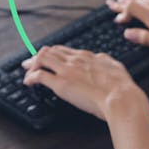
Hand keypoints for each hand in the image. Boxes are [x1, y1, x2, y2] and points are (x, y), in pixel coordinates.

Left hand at [21, 45, 148, 120]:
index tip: (49, 58)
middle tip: (31, 63)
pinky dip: (31, 77)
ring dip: (32, 64)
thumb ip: (105, 60)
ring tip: (27, 71)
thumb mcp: (115, 66)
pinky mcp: (60, 84)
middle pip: (49, 51)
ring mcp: (66, 70)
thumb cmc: (122, 87)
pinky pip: (39, 76)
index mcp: (87, 56)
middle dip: (38, 57)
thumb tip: (101, 57)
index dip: (53, 53)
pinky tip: (28, 82)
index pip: (64, 50)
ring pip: (41, 58)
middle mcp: (74, 60)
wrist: (121, 98)